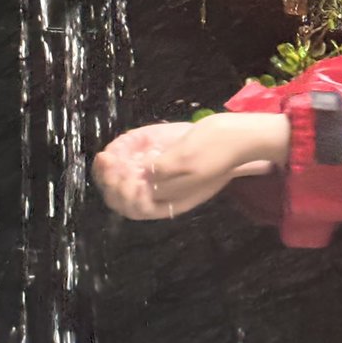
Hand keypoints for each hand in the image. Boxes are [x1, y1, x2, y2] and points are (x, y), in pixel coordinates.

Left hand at [93, 113, 289, 220]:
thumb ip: (163, 171)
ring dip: (110, 174)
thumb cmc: (217, 146)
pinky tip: (115, 150)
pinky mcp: (159, 163)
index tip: (122, 171)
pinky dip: (120, 160)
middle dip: (111, 183)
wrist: (237, 135)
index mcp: (172, 201)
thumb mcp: (188, 159)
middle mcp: (163, 195)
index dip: (123, 192)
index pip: (137, 206)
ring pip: (124, 186)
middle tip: (108, 162)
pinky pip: (131, 169)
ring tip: (105, 156)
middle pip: (126, 200)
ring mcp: (160, 179)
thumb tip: (141, 177)